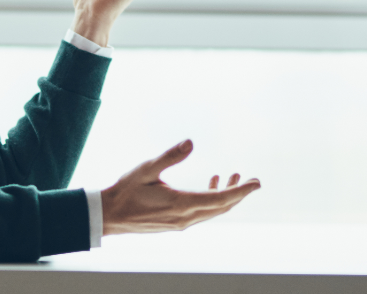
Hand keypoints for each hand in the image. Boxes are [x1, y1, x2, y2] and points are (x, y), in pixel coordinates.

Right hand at [101, 140, 260, 235]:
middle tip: (253, 181)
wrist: (110, 215)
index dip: (241, 191)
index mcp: (181, 204)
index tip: (256, 183)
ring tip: (232, 175)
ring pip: (213, 211)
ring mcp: (181, 223)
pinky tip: (211, 183)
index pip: (220, 199)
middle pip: (221, 207)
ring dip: (225, 195)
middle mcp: (185, 218)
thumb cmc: (126, 191)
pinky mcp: (176, 223)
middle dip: (238, 193)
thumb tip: (190, 142)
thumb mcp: (147, 169)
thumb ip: (170, 156)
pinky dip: (212, 199)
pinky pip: (202, 212)